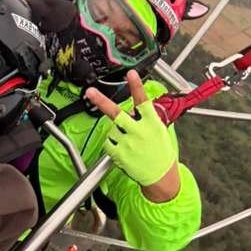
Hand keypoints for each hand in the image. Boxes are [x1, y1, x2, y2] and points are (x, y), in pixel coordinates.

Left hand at [86, 71, 180, 198]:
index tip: (131, 73)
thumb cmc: (161, 152)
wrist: (161, 177)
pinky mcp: (120, 155)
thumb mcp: (159, 130)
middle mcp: (139, 132)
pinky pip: (108, 143)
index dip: (136, 86)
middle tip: (90, 92)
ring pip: (112, 129)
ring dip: (117, 132)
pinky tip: (123, 148)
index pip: (143, 101)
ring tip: (129, 141)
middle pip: (116, 113)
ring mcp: (128, 144)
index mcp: (152, 123)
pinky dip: (112, 143)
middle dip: (101, 102)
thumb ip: (146, 118)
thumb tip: (134, 109)